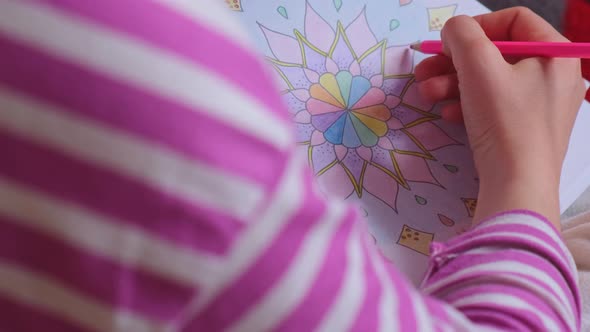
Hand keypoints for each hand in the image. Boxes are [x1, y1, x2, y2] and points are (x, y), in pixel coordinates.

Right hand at [414, 8, 586, 226]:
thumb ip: (461, 36)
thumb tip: (453, 30)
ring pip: (489, 82)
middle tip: (423, 71)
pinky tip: (447, 115)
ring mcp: (540, 106)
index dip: (475, 26)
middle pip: (495, 54)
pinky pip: (493, 106)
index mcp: (554, 54)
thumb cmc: (505, 121)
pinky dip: (467, 105)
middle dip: (453, 62)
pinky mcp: (525, 130)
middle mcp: (552, 77)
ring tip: (426, 95)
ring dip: (452, 84)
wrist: (517, 186)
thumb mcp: (478, 68)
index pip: (513, 21)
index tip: (446, 44)